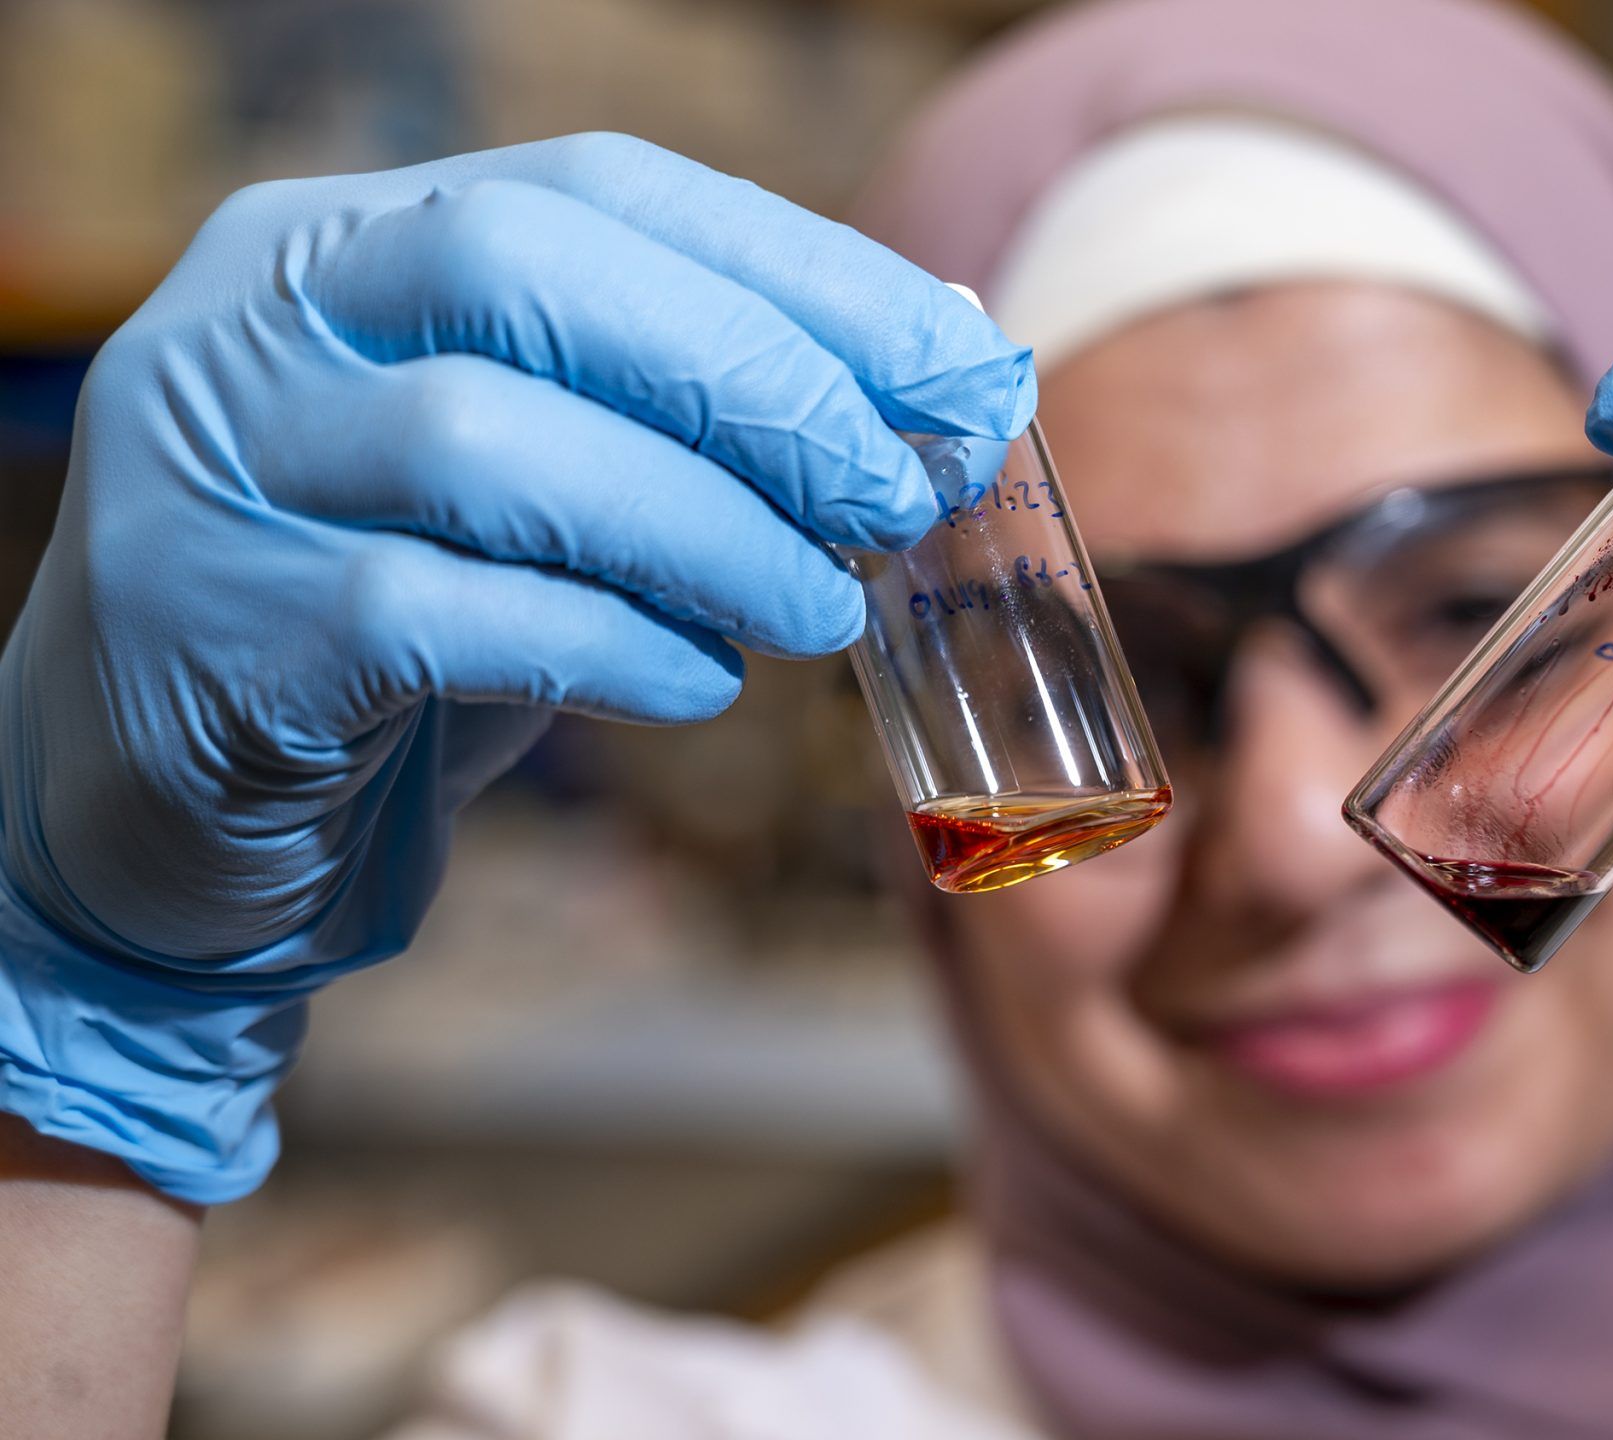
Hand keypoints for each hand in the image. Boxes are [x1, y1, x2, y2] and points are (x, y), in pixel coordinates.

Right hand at [0, 133, 1029, 1199]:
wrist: (165, 806)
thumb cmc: (400, 617)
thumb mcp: (540, 481)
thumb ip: (695, 410)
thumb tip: (954, 358)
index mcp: (348, 239)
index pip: (602, 190)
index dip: (803, 271)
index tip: (961, 368)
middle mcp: (260, 317)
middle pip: (532, 268)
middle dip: (758, 382)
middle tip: (899, 496)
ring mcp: (216, 468)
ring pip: (486, 440)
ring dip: (702, 529)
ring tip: (820, 614)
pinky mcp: (217, 633)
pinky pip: (438, 616)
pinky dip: (607, 645)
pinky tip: (699, 685)